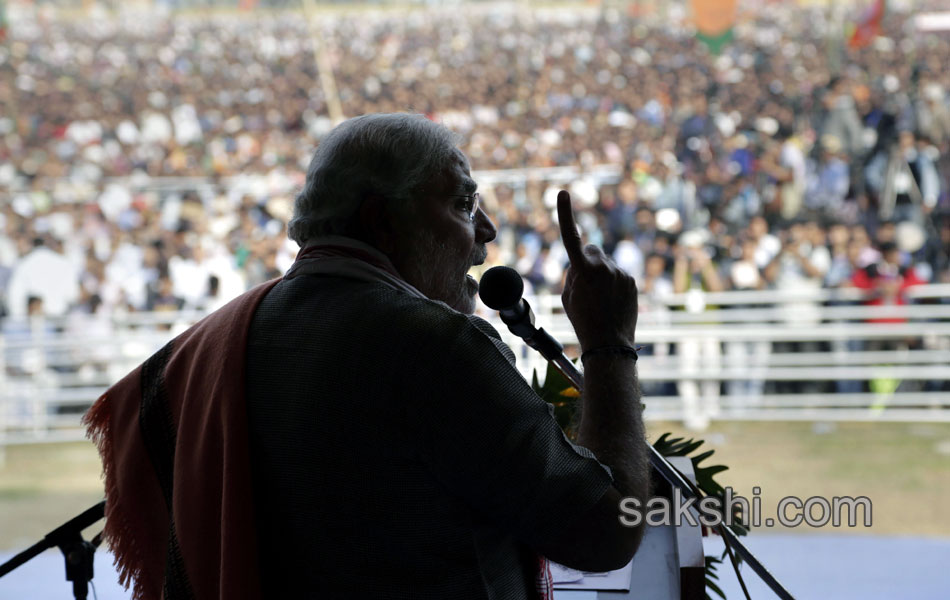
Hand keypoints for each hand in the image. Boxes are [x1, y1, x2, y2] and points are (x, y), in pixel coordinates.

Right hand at [557, 190, 637, 349]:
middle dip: (585, 260)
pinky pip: (617, 274)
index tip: (563, 193)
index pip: (571, 237)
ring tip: (599, 300)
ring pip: (605, 264)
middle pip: (590, 250)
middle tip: (583, 285)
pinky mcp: (631, 280)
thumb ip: (573, 273)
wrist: (609, 343)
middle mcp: (604, 267)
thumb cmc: (583, 321)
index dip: (565, 214)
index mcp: (583, 271)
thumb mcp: (568, 297)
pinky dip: (612, 283)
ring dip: (600, 275)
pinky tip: (611, 302)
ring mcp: (620, 273)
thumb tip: (582, 264)